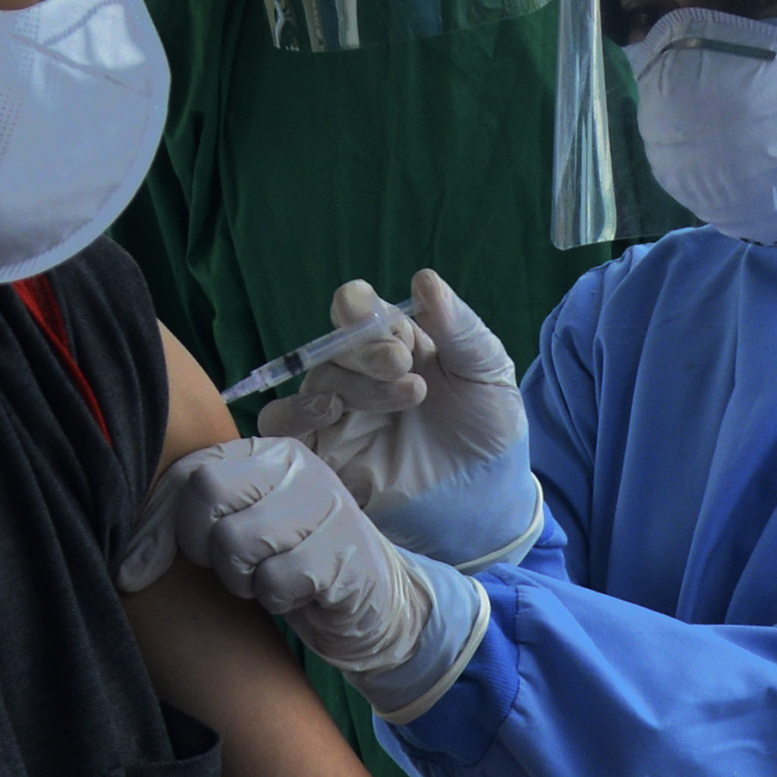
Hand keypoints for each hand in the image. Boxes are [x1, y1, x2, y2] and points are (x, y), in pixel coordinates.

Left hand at [128, 438, 433, 679]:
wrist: (371, 601)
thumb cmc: (287, 563)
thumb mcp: (234, 533)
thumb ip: (179, 529)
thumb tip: (126, 570)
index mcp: (264, 452)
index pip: (187, 473)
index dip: (157, 526)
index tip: (142, 569)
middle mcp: (297, 467)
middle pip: (208, 495)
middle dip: (204, 547)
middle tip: (229, 567)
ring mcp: (327, 506)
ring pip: (238, 541)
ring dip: (241, 578)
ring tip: (265, 579)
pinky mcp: (346, 553)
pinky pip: (276, 580)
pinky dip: (276, 599)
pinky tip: (295, 594)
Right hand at [262, 273, 541, 570]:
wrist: (492, 498)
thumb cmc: (490, 427)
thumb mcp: (486, 370)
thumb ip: (458, 327)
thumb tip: (424, 279)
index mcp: (391, 343)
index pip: (354, 309)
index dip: (360, 309)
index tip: (391, 326)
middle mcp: (356, 376)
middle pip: (332, 348)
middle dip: (365, 351)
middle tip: (406, 366)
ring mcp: (337, 418)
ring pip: (310, 387)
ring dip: (342, 384)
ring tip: (388, 396)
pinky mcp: (326, 461)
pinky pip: (284, 434)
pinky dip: (297, 420)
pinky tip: (338, 421)